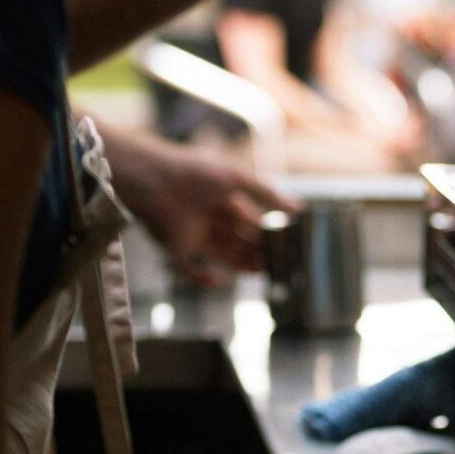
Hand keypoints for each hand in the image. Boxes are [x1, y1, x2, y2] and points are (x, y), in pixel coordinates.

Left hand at [101, 124, 297, 286]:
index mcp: (221, 195)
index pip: (248, 216)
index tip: (282, 241)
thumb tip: (298, 207)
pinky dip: (204, 279)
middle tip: (275, 260)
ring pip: (221, 254)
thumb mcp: (238, 178)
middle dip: (256, 249)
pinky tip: (220, 280)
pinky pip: (191, 270)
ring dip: (240, 263)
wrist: (156, 182)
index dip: (264, 228)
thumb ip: (267, 193)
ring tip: (260, 271)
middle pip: (237, 237)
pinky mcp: (176, 249)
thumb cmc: (197, 173)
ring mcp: (192, 233)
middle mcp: (208, 215)